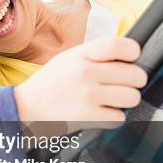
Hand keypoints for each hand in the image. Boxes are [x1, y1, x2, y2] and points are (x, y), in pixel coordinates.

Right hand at [14, 37, 147, 126]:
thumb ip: (97, 54)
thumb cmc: (53, 81)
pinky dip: (114, 117)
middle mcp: (86, 73)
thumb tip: (130, 55)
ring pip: (132, 97)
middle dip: (135, 80)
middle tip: (125, 83)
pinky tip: (102, 112)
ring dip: (126, 99)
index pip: (119, 45)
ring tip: (113, 99)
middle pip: (134, 74)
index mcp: (82, 54)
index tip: (132, 58)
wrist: (28, 106)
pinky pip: (119, 117)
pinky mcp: (88, 117)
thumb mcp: (70, 57)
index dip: (133, 51)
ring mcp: (88, 96)